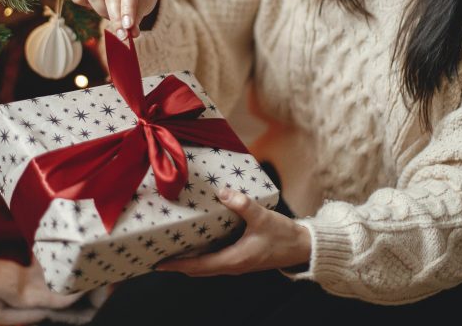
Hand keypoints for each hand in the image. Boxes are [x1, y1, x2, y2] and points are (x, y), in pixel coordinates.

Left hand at [156, 187, 311, 275]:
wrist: (303, 247)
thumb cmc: (284, 236)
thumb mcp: (262, 217)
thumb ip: (242, 204)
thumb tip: (222, 192)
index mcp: (233, 260)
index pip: (198, 266)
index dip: (178, 264)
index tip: (159, 263)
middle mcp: (232, 265)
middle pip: (198, 270)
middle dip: (178, 264)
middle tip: (159, 255)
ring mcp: (236, 263)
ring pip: (206, 267)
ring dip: (189, 261)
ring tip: (173, 248)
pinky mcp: (240, 258)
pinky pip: (215, 260)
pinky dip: (201, 255)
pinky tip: (197, 241)